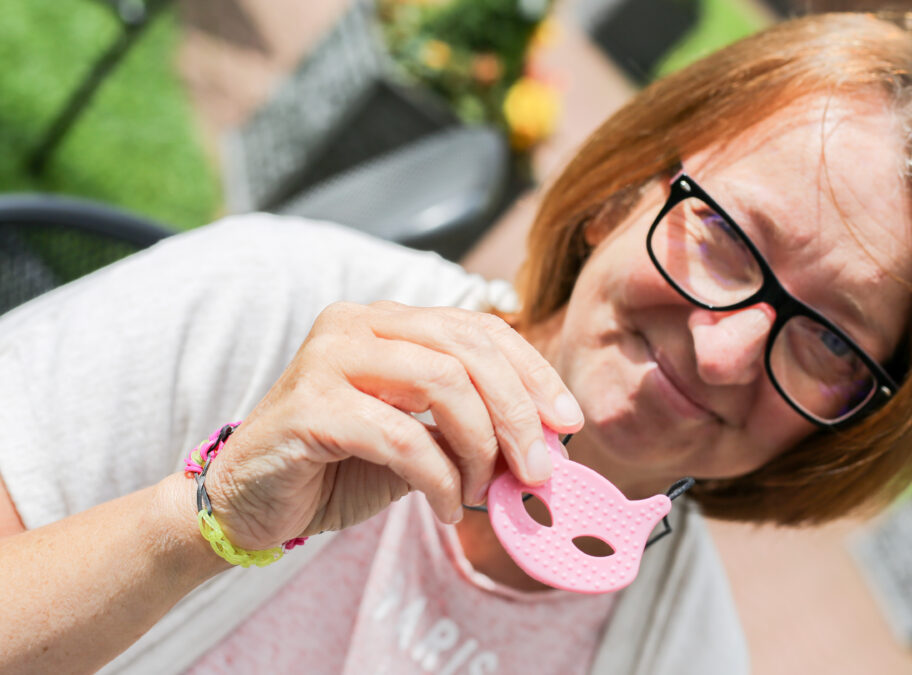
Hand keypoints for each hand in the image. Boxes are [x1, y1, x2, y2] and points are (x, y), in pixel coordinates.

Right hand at [202, 301, 582, 550]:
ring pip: (442, 383)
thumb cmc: (337, 468)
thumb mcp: (420, 442)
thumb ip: (470, 431)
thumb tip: (543, 446)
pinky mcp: (308, 406)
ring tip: (483, 491)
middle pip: (468, 351)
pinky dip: (438, 478)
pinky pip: (401, 437)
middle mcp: (358, 325)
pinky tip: (447, 507)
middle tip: (540, 470)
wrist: (248, 505)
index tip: (567, 423)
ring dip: (479, 447)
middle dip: (518, 413)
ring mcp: (328, 358)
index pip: (481, 328)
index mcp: (390, 321)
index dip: (533, 373)